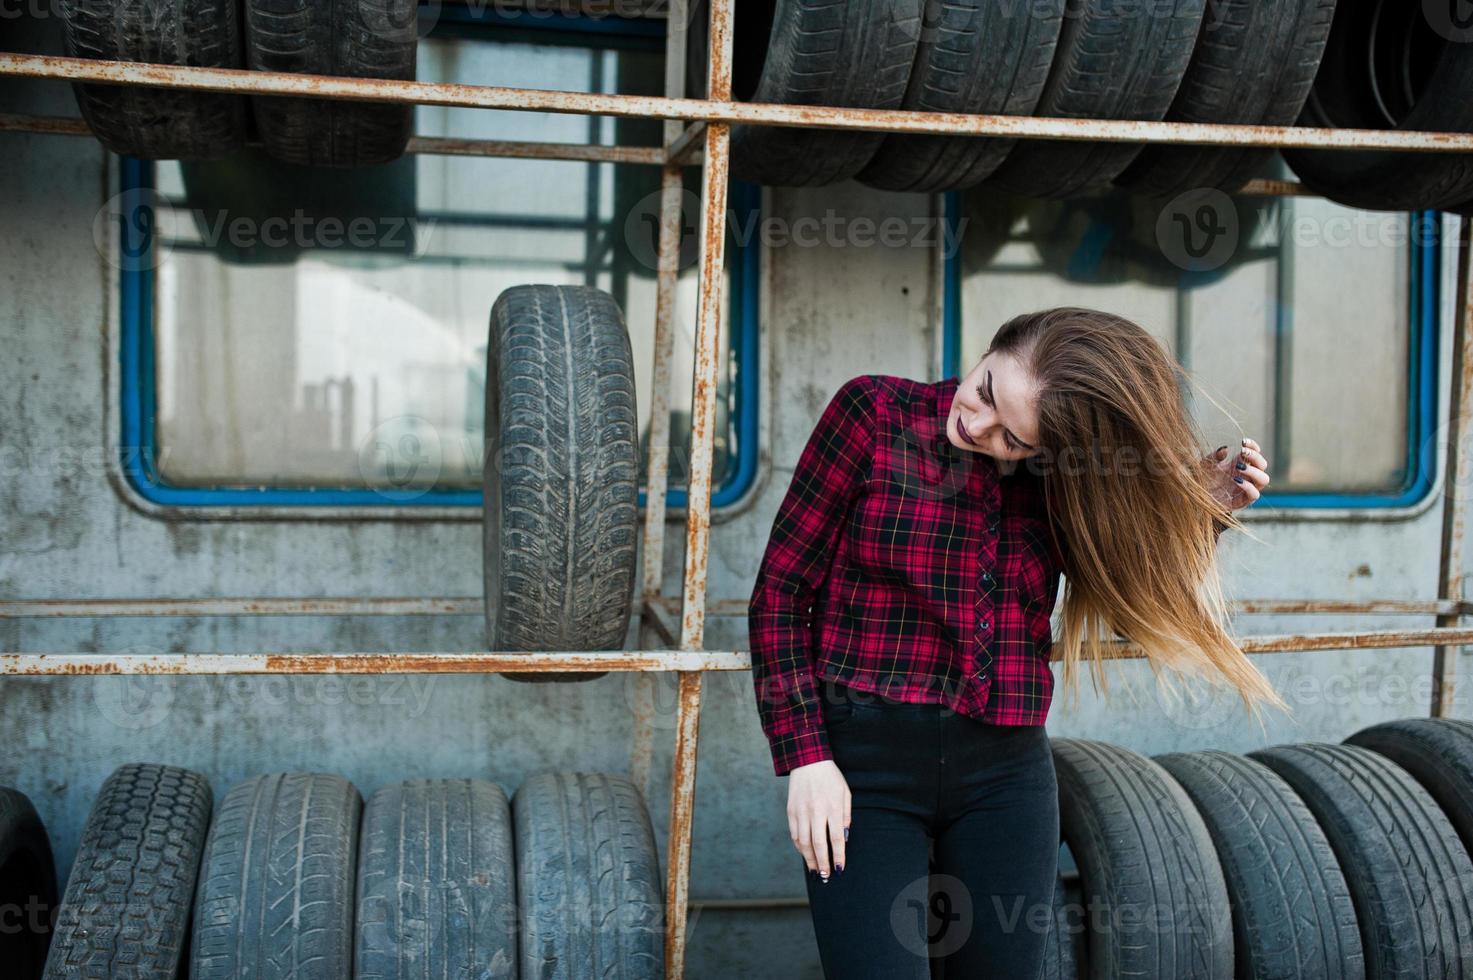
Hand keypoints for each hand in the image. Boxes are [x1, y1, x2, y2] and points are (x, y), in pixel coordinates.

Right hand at [788, 760, 849, 882]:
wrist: (808, 760)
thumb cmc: (830, 778)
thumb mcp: (845, 793)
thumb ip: (846, 815)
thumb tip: (844, 838)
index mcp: (832, 807)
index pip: (836, 838)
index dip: (838, 855)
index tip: (839, 868)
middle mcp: (816, 811)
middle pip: (818, 844)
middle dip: (822, 863)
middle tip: (825, 876)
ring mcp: (801, 811)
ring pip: (803, 842)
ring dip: (809, 859)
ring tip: (815, 870)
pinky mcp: (791, 811)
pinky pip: (794, 834)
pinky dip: (799, 847)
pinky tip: (804, 853)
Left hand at [1206, 437, 1269, 512]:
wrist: (1197, 498)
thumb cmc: (1203, 479)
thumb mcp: (1205, 465)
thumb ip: (1214, 456)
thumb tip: (1225, 450)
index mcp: (1240, 464)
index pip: (1256, 453)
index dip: (1253, 446)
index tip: (1243, 442)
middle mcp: (1246, 476)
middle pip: (1263, 465)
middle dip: (1255, 457)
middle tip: (1242, 452)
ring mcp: (1246, 489)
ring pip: (1264, 479)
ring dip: (1254, 471)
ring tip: (1239, 467)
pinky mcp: (1242, 501)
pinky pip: (1254, 494)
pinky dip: (1248, 486)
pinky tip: (1236, 480)